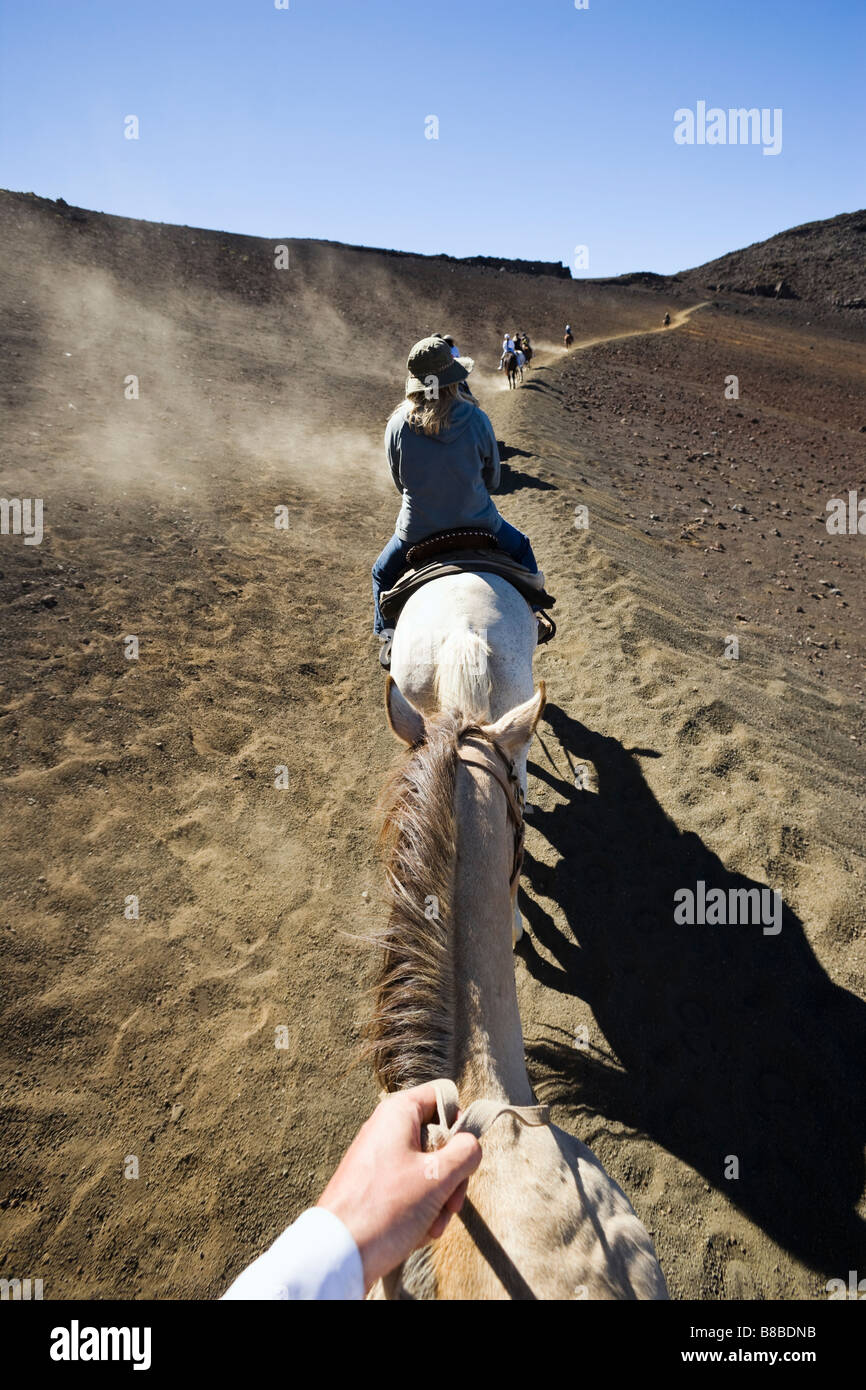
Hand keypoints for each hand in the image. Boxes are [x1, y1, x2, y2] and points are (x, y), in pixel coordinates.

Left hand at [316, 1083, 481, 1290]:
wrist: (338, 1254)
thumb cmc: (386, 1208)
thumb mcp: (437, 1177)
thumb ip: (465, 1153)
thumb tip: (471, 1144)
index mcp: (398, 1113)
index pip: (442, 1097)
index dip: (460, 1123)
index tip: (462, 1155)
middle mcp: (386, 1129)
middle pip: (438, 1139)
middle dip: (452, 1176)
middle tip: (451, 1203)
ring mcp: (379, 1158)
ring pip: (426, 1169)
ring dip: (438, 1200)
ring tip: (432, 1226)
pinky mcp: (374, 1185)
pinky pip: (409, 1189)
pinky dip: (420, 1210)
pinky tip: (418, 1232)